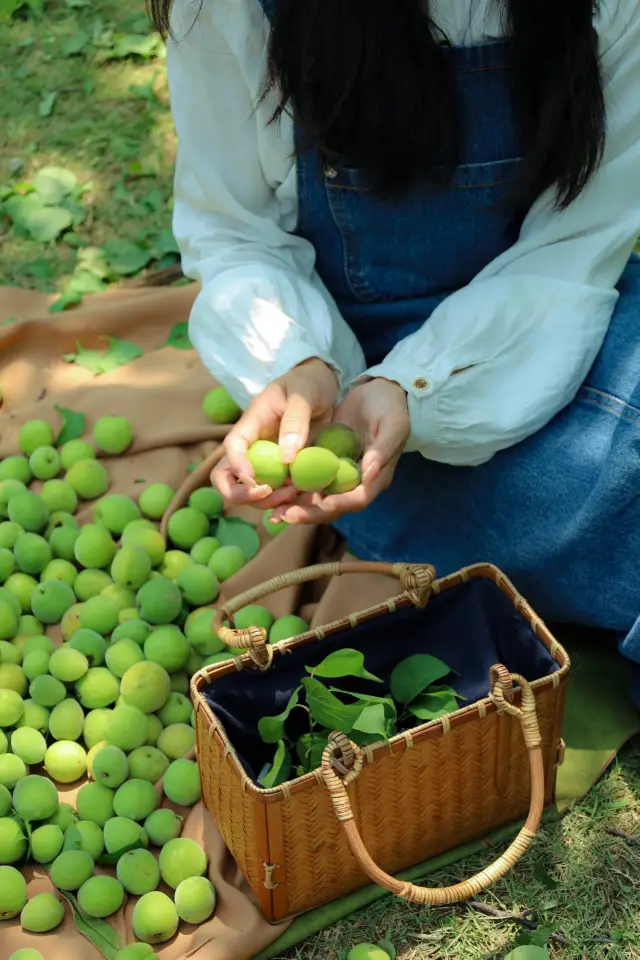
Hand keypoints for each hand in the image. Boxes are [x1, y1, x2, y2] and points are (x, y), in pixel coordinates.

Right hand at [212, 358, 338, 507]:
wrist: (323, 387)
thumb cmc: (308, 384)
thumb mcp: (303, 394)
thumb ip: (295, 421)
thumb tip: (286, 457)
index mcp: (252, 424)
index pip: (233, 446)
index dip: (237, 466)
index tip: (254, 480)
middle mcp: (253, 447)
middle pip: (226, 477)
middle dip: (240, 494)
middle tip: (267, 494)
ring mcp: (266, 462)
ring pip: (250, 491)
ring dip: (267, 501)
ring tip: (294, 494)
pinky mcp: (283, 472)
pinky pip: (276, 493)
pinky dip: (285, 503)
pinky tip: (302, 499)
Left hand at [271, 378, 409, 524]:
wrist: (378, 392)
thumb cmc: (389, 407)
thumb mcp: (392, 424)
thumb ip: (382, 449)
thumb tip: (368, 474)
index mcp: (376, 478)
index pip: (357, 499)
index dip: (338, 504)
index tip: (319, 504)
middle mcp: (357, 483)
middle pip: (333, 506)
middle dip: (310, 512)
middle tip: (285, 515)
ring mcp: (339, 475)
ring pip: (317, 498)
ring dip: (297, 506)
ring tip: (274, 513)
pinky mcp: (324, 465)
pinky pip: (308, 481)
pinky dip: (292, 488)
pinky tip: (274, 490)